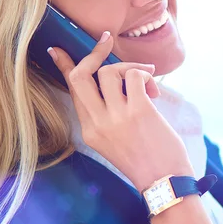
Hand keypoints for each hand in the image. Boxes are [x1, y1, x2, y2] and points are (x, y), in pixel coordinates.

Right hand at [48, 31, 193, 189]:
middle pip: (80, 76)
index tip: (58, 51)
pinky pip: (134, 76)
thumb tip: (117, 83)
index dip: (65, 67)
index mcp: (90, 130)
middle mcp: (98, 122)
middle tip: (106, 42)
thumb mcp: (115, 142)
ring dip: (129, 67)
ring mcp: (116, 116)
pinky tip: (154, 91)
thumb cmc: (147, 161)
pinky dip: (144, 75)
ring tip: (146, 82)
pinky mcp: (138, 111)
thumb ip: (108, 116)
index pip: (72, 92)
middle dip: (94, 54)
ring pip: (109, 72)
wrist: (165, 181)